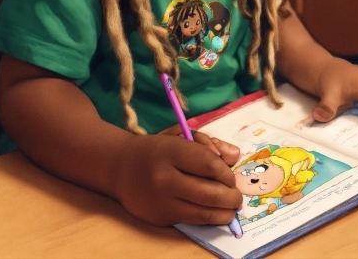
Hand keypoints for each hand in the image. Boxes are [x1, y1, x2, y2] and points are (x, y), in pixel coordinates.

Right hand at [113, 130, 241, 226]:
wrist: (120, 167)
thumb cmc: (156, 150)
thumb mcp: (181, 136)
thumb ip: (209, 144)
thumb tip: (235, 157)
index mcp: (171, 151)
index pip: (210, 165)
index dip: (227, 173)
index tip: (231, 177)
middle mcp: (165, 178)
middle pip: (210, 193)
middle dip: (231, 197)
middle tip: (237, 197)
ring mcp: (161, 201)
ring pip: (202, 213)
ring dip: (224, 213)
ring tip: (230, 209)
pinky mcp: (159, 219)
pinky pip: (190, 221)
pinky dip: (206, 218)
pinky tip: (212, 212)